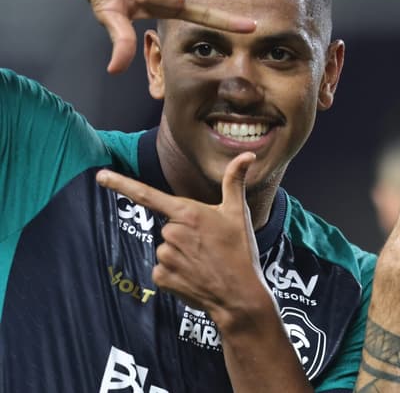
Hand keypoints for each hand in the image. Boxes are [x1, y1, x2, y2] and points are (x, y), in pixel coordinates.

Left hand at [95, 152, 269, 329]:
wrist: (239, 295)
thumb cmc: (240, 251)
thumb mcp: (238, 213)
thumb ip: (235, 180)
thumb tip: (248, 154)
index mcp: (188, 213)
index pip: (148, 195)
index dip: (121, 184)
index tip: (100, 176)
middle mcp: (172, 233)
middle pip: (168, 227)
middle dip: (184, 234)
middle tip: (208, 245)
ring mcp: (165, 257)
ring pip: (165, 248)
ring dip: (181, 254)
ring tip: (204, 262)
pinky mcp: (161, 278)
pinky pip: (162, 269)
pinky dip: (175, 272)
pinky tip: (194, 275)